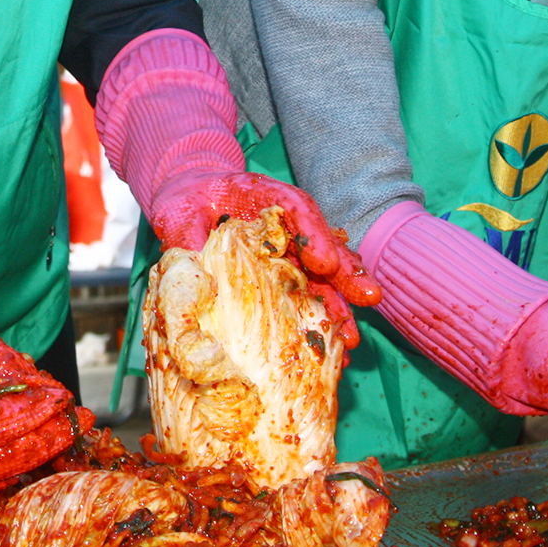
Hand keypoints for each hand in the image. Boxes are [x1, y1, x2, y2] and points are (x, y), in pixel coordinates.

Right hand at [0, 323, 79, 502]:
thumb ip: (0, 361)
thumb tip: (45, 385)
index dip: (31, 413)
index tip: (62, 395)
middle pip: (0, 461)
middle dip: (47, 440)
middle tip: (80, 419)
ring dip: (37, 457)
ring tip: (66, 431)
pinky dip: (16, 469)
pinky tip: (38, 446)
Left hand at [147, 169, 376, 322]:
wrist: (188, 205)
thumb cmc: (186, 205)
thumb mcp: (178, 216)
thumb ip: (187, 238)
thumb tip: (193, 266)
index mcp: (265, 198)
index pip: (298, 209)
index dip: (314, 235)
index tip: (325, 262)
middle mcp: (285, 225)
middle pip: (323, 246)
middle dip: (345, 275)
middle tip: (368, 298)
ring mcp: (288, 252)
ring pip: (322, 277)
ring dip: (338, 306)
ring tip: (351, 338)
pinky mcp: (283, 277)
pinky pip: (307, 297)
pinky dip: (319, 321)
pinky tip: (332, 348)